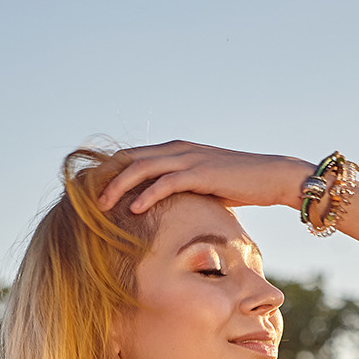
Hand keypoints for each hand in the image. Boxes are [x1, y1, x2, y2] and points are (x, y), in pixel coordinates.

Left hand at [96, 141, 311, 215]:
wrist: (273, 177)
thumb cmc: (242, 185)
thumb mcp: (206, 186)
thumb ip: (185, 189)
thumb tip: (170, 209)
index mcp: (176, 150)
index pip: (134, 156)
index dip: (111, 172)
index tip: (94, 191)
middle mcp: (178, 149)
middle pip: (130, 158)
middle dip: (106, 177)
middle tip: (85, 199)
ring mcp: (189, 159)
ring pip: (142, 168)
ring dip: (118, 186)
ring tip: (100, 206)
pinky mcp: (201, 173)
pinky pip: (166, 182)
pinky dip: (147, 194)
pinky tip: (132, 210)